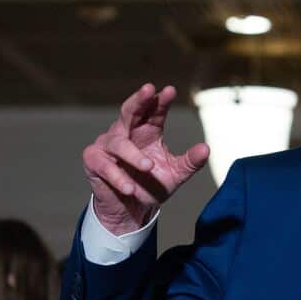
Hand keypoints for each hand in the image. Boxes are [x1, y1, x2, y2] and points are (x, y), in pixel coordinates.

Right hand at [83, 83, 210, 234]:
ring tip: (149, 167)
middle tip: (148, 89)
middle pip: (130, 111)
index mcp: (148, 131)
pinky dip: (117, 177)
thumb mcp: (175, 174)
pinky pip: (105, 166)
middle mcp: (126, 133)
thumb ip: (190, 162)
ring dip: (133, 155)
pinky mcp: (94, 161)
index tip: (170, 90)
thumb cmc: (151, 187)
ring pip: (118, 143)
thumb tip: (206, 148)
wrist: (132, 211)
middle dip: (139, 100)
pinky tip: (130, 188)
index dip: (161, 101)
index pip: (154, 111)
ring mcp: (108, 145)